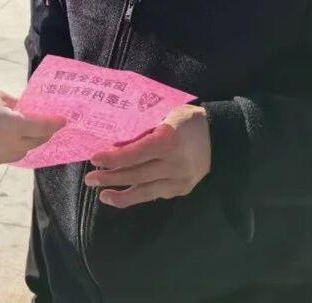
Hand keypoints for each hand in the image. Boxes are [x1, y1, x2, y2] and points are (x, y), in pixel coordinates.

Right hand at [0, 85, 64, 168]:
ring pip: (22, 153)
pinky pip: (6, 157)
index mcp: (12, 126)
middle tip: (48, 126)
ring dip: (27, 143)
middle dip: (44, 134)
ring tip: (26, 132)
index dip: (54, 124)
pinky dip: (10, 149)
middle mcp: (8, 146)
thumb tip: (27, 109)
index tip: (63, 120)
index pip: (42, 128)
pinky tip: (5, 139)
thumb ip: (16, 104)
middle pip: (35, 143)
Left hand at [84, 104, 210, 207]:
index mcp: (168, 141)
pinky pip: (157, 194)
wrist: (221, 136)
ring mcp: (181, 179)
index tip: (94, 158)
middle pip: (136, 174)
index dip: (113, 158)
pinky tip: (125, 195)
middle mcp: (175, 163)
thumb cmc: (186, 120)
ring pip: (146, 191)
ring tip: (103, 196)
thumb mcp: (163, 116)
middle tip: (89, 179)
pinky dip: (140, 194)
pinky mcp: (184, 189)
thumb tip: (114, 144)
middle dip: (110, 178)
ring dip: (122, 195)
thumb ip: (141, 131)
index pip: (134, 154)